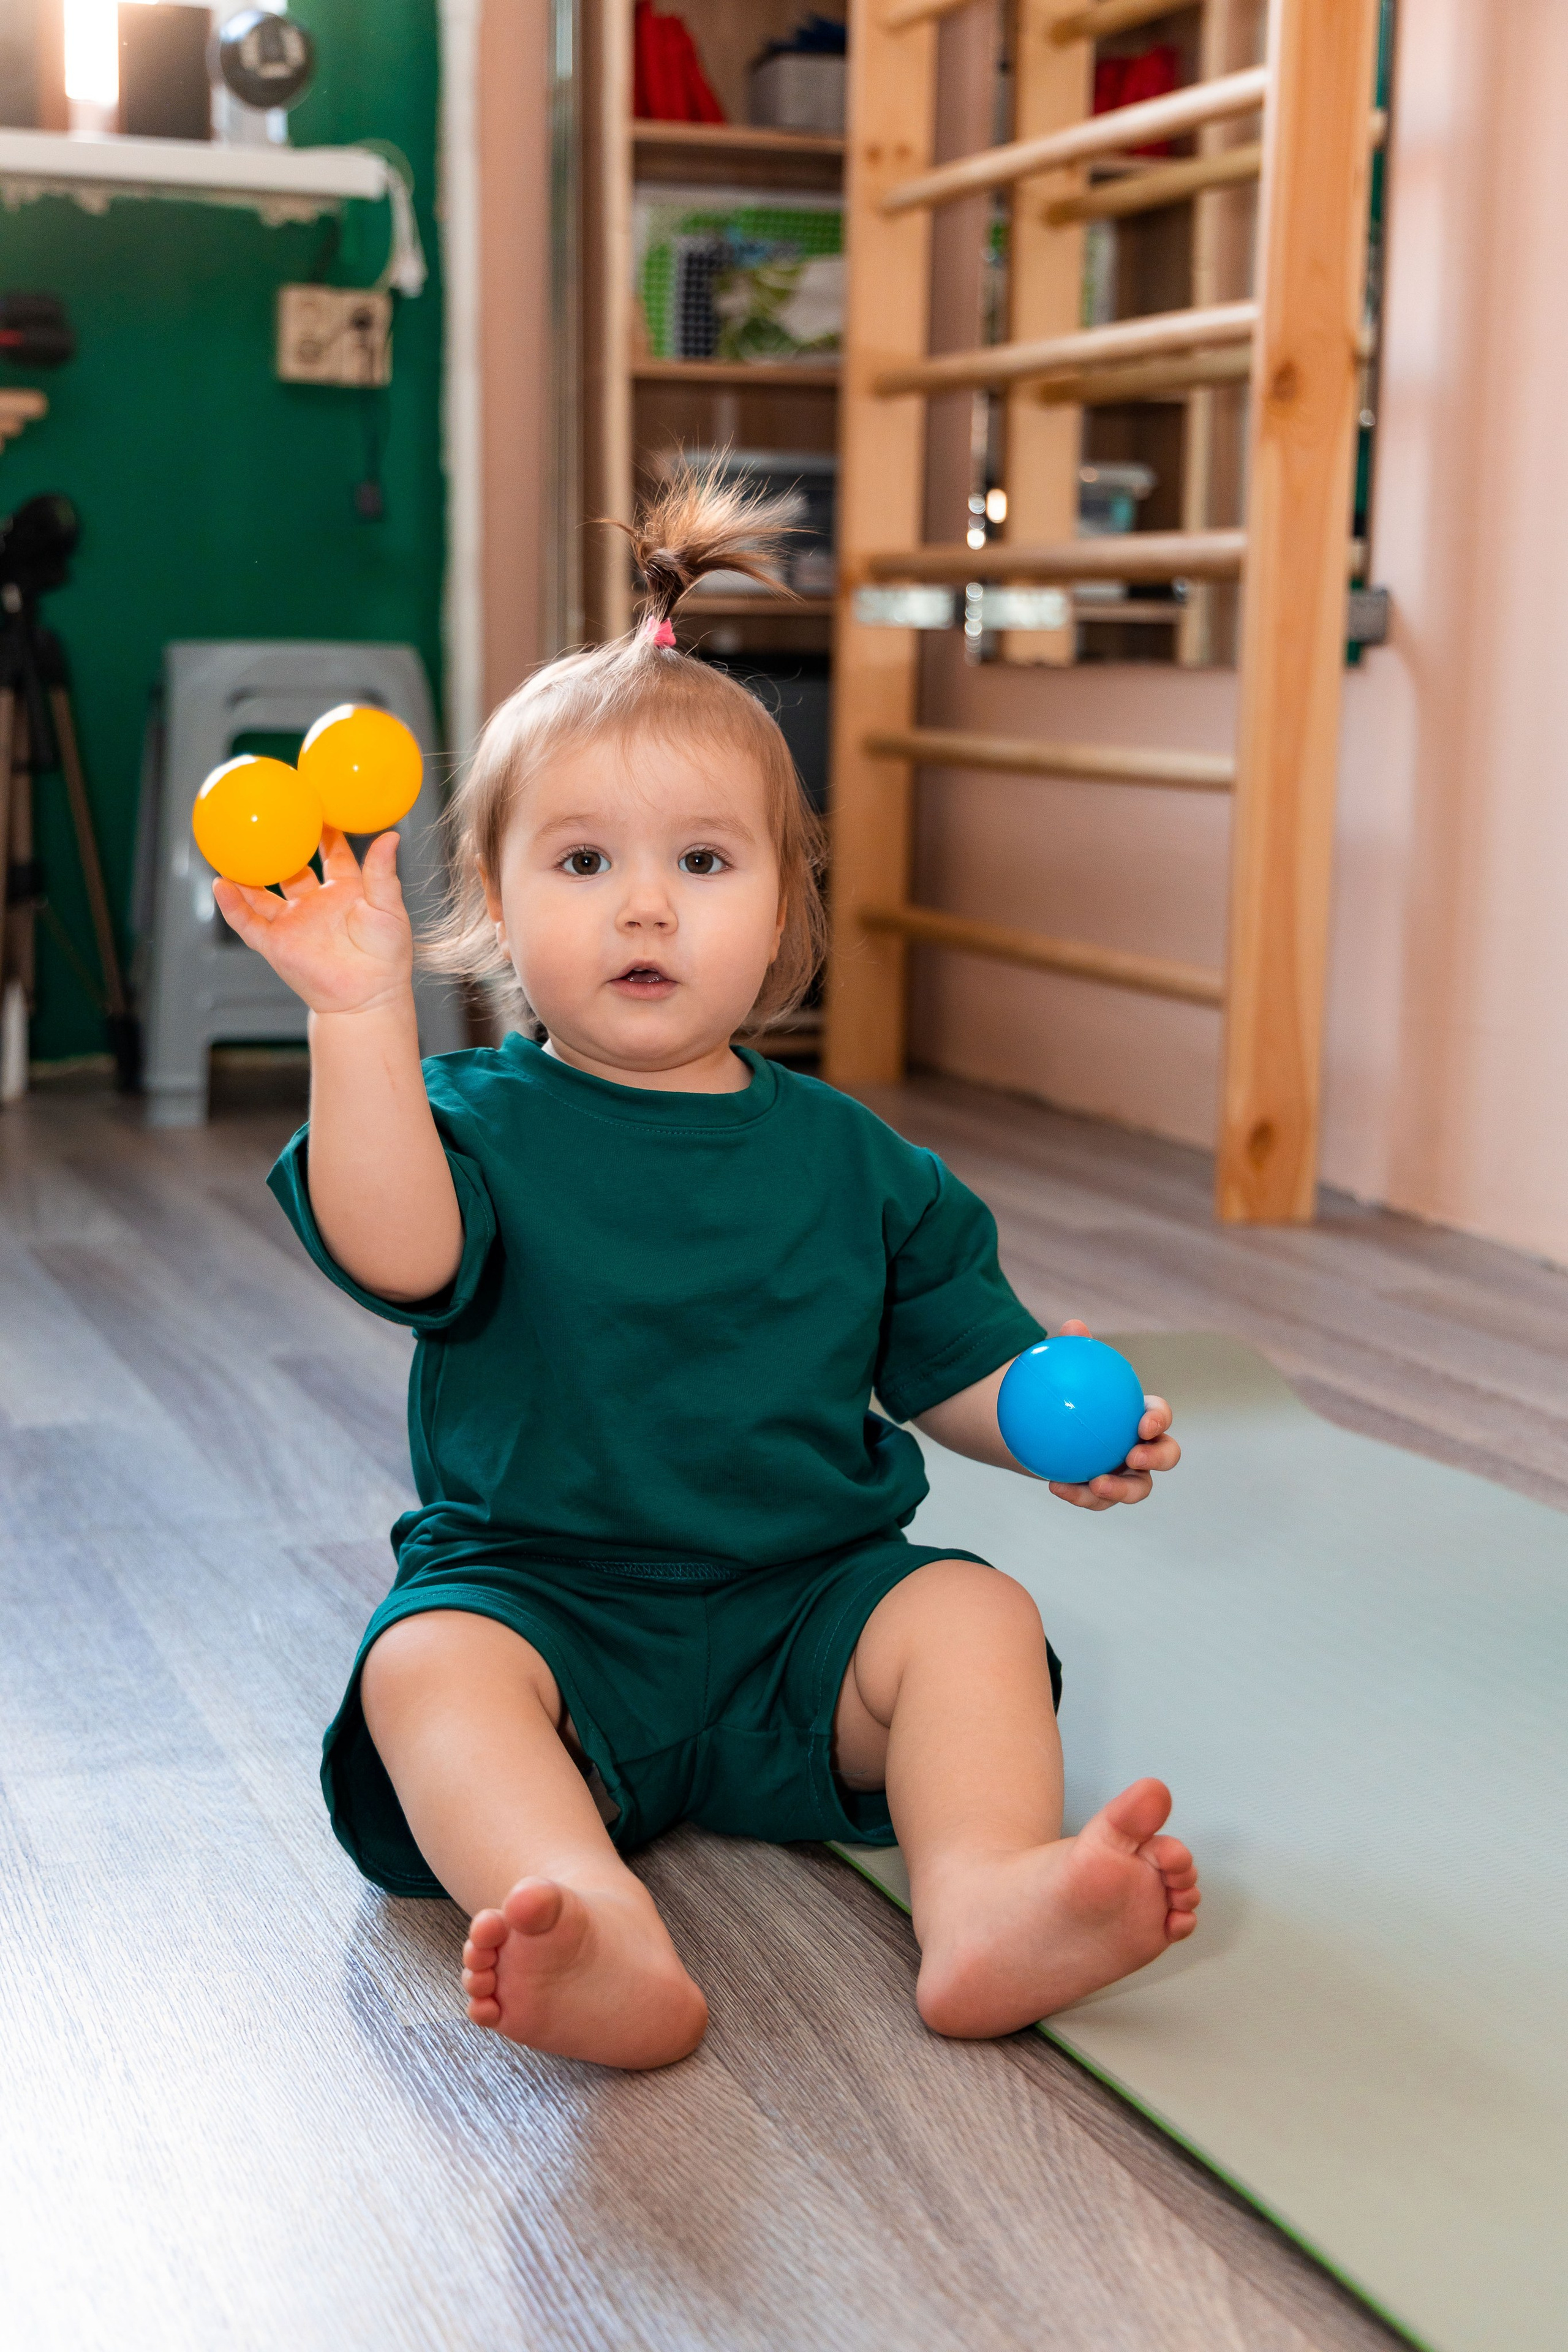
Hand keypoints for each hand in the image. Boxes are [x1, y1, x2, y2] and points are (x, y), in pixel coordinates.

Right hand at [212, 827, 413, 1016]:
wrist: (368, 997)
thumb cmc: (386, 957)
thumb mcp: (387, 908)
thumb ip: (382, 873)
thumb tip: (390, 835)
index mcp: (346, 893)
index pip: (333, 854)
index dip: (325, 831)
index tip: (316, 806)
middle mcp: (316, 905)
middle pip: (291, 868)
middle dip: (280, 846)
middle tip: (267, 819)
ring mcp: (294, 923)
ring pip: (261, 893)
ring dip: (246, 873)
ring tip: (230, 847)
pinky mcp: (276, 944)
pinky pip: (248, 921)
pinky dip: (232, 904)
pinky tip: (221, 884)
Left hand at [1048, 1318, 1179, 1511]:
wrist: (1048, 1428)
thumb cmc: (1069, 1395)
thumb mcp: (1069, 1372)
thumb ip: (1075, 1350)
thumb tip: (1073, 1325)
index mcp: (1141, 1417)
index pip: (1159, 1416)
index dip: (1159, 1420)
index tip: (1143, 1423)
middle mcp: (1143, 1448)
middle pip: (1166, 1455)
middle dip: (1157, 1458)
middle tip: (1132, 1457)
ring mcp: (1127, 1475)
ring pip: (1137, 1488)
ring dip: (1120, 1490)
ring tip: (1096, 1484)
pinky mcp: (1104, 1494)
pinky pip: (1097, 1499)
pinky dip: (1079, 1495)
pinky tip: (1055, 1487)